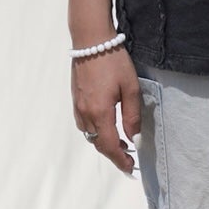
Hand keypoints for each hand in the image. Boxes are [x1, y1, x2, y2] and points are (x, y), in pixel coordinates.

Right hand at [70, 49, 142, 175]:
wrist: (91, 40)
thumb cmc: (114, 61)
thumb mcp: (131, 88)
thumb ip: (132, 116)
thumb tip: (133, 138)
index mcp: (100, 112)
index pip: (110, 146)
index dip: (120, 160)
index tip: (131, 168)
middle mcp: (85, 113)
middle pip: (98, 143)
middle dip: (113, 154)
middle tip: (128, 158)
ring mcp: (78, 106)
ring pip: (89, 134)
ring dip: (103, 142)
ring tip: (120, 142)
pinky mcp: (75, 99)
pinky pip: (84, 124)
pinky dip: (95, 131)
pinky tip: (105, 125)